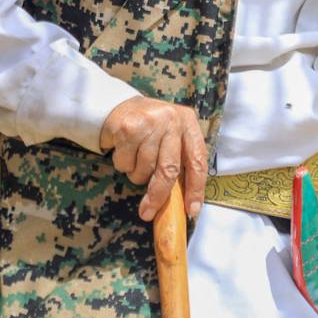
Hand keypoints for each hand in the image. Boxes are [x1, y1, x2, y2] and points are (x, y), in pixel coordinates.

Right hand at [99, 97, 207, 222]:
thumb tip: (184, 202)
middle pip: (169, 169)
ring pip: (144, 169)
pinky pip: (125, 163)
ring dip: (137, 175)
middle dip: (159, 195)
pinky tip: (124, 151)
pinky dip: (123, 165)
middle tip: (148, 212)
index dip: (196, 188)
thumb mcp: (172, 136)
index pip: (197, 160)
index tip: (192, 210)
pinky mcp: (127, 128)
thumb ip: (180, 160)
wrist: (119, 105)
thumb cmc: (151, 128)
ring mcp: (150, 122)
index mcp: (188, 123)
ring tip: (136, 160)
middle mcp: (172, 120)